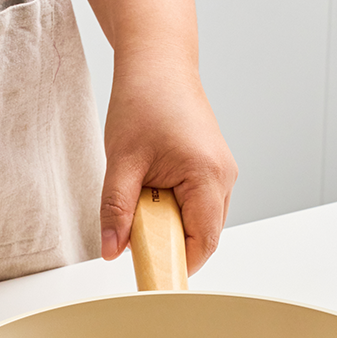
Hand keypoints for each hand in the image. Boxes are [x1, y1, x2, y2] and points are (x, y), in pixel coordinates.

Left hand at [57, 0, 236, 274]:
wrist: (158, 60)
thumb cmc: (144, 99)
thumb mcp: (121, 162)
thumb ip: (115, 211)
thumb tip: (111, 251)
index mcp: (207, 176)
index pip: (202, 243)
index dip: (178, 265)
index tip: (152, 277)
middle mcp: (225, 176)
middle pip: (204, 236)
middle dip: (170, 243)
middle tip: (135, 234)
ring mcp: (223, 171)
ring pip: (202, 221)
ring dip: (171, 224)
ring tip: (141, 200)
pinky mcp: (214, 167)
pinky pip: (200, 203)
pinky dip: (176, 208)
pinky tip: (152, 190)